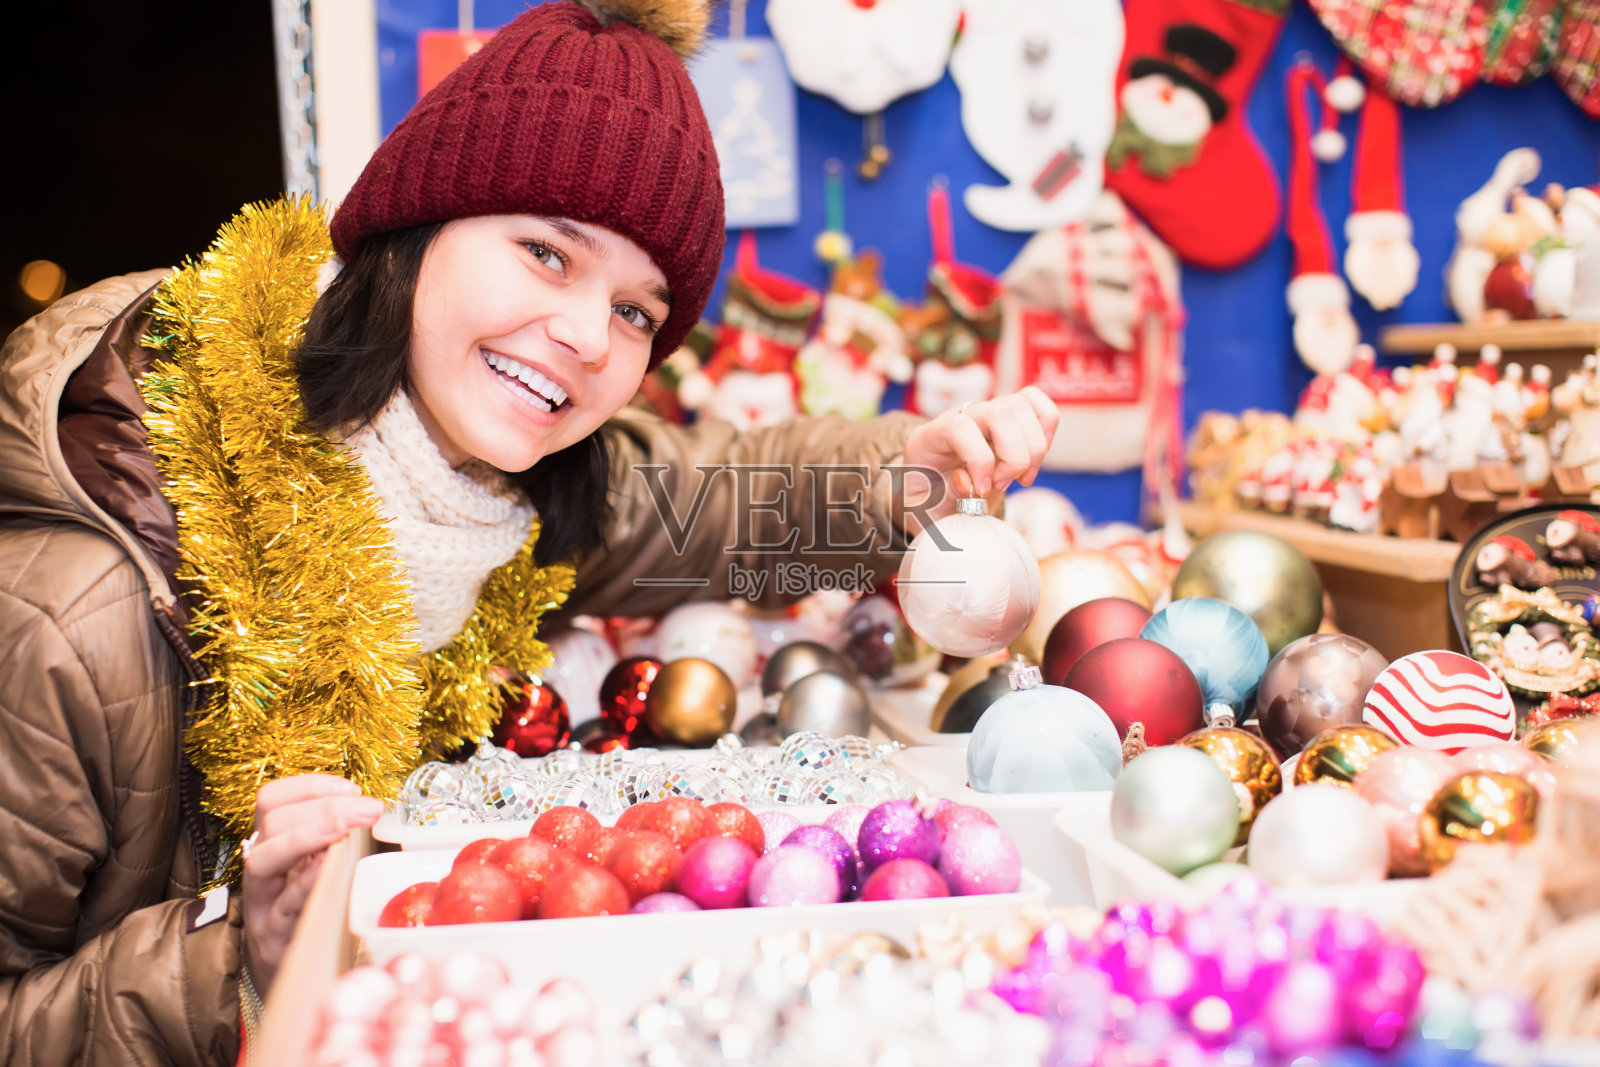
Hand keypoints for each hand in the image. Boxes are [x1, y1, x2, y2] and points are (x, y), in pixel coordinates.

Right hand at [240, 774, 383, 997]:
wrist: (290, 977)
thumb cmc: (311, 916)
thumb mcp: (319, 871)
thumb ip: (335, 843)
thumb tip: (370, 808)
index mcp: (272, 848)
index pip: (271, 800)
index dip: (309, 786)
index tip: (351, 788)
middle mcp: (260, 873)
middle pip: (271, 823)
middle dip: (322, 807)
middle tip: (368, 808)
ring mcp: (263, 907)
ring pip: (264, 861)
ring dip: (308, 835)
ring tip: (344, 827)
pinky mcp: (273, 941)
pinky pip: (282, 908)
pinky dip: (304, 883)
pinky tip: (327, 866)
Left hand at [897, 387, 1058, 535]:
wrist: (933, 492)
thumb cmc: (929, 500)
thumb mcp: (925, 508)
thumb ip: (944, 495)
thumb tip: (966, 480)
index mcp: (929, 437)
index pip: (959, 427)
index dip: (979, 459)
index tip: (982, 491)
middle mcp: (959, 416)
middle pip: (999, 412)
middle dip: (1014, 457)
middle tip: (1004, 485)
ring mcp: (984, 412)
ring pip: (1021, 406)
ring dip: (1033, 448)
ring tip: (1020, 478)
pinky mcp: (1007, 416)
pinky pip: (1035, 401)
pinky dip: (1046, 426)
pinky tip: (1036, 456)